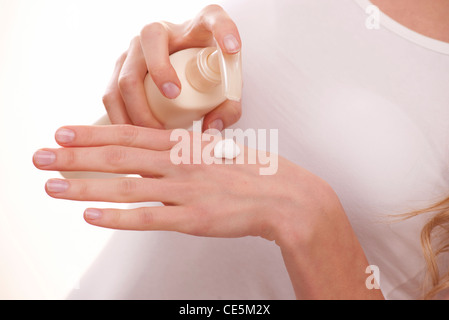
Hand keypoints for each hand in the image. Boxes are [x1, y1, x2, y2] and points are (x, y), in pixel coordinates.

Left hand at [33, 125, 329, 239]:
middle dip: (76, 157)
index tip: (64, 132)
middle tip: (42, 157)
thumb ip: (187, 150)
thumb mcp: (217, 149)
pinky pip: (149, 218)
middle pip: (118, 158)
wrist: (285, 197)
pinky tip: (92, 216)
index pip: (130, 134)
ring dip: (86, 186)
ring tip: (53, 186)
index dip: (93, 133)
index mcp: (185, 146)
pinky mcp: (193, 219)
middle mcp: (179, 164)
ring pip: (126, 187)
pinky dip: (118, 217)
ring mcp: (185, 191)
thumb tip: (165, 149)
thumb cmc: (253, 172)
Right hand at [103, 5, 241, 130]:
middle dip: (160, 70)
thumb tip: (211, 128)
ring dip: (138, 106)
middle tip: (175, 97)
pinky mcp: (120, 69)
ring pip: (125, 72)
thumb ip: (228, 109)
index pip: (214, 18)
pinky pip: (111, 93)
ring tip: (156, 131)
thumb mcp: (224, 91)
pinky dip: (121, 117)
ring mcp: (136, 49)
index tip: (234, 48)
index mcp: (198, 27)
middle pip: (151, 39)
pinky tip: (136, 135)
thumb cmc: (206, 77)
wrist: (183, 72)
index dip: (224, 30)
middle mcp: (163, 30)